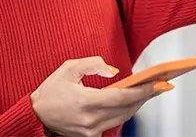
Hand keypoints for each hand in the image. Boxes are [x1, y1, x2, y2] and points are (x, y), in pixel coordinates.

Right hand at [30, 56, 172, 136]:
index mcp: (86, 103)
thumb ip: (93, 64)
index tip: (159, 83)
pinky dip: (123, 112)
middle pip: (127, 109)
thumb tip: (114, 72)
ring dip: (137, 104)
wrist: (34, 115)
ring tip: (150, 91)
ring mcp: (90, 131)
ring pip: (122, 118)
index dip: (143, 91)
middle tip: (161, 84)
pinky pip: (112, 123)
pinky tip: (131, 101)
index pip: (123, 98)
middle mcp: (90, 121)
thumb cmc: (51, 90)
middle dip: (145, 96)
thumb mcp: (69, 68)